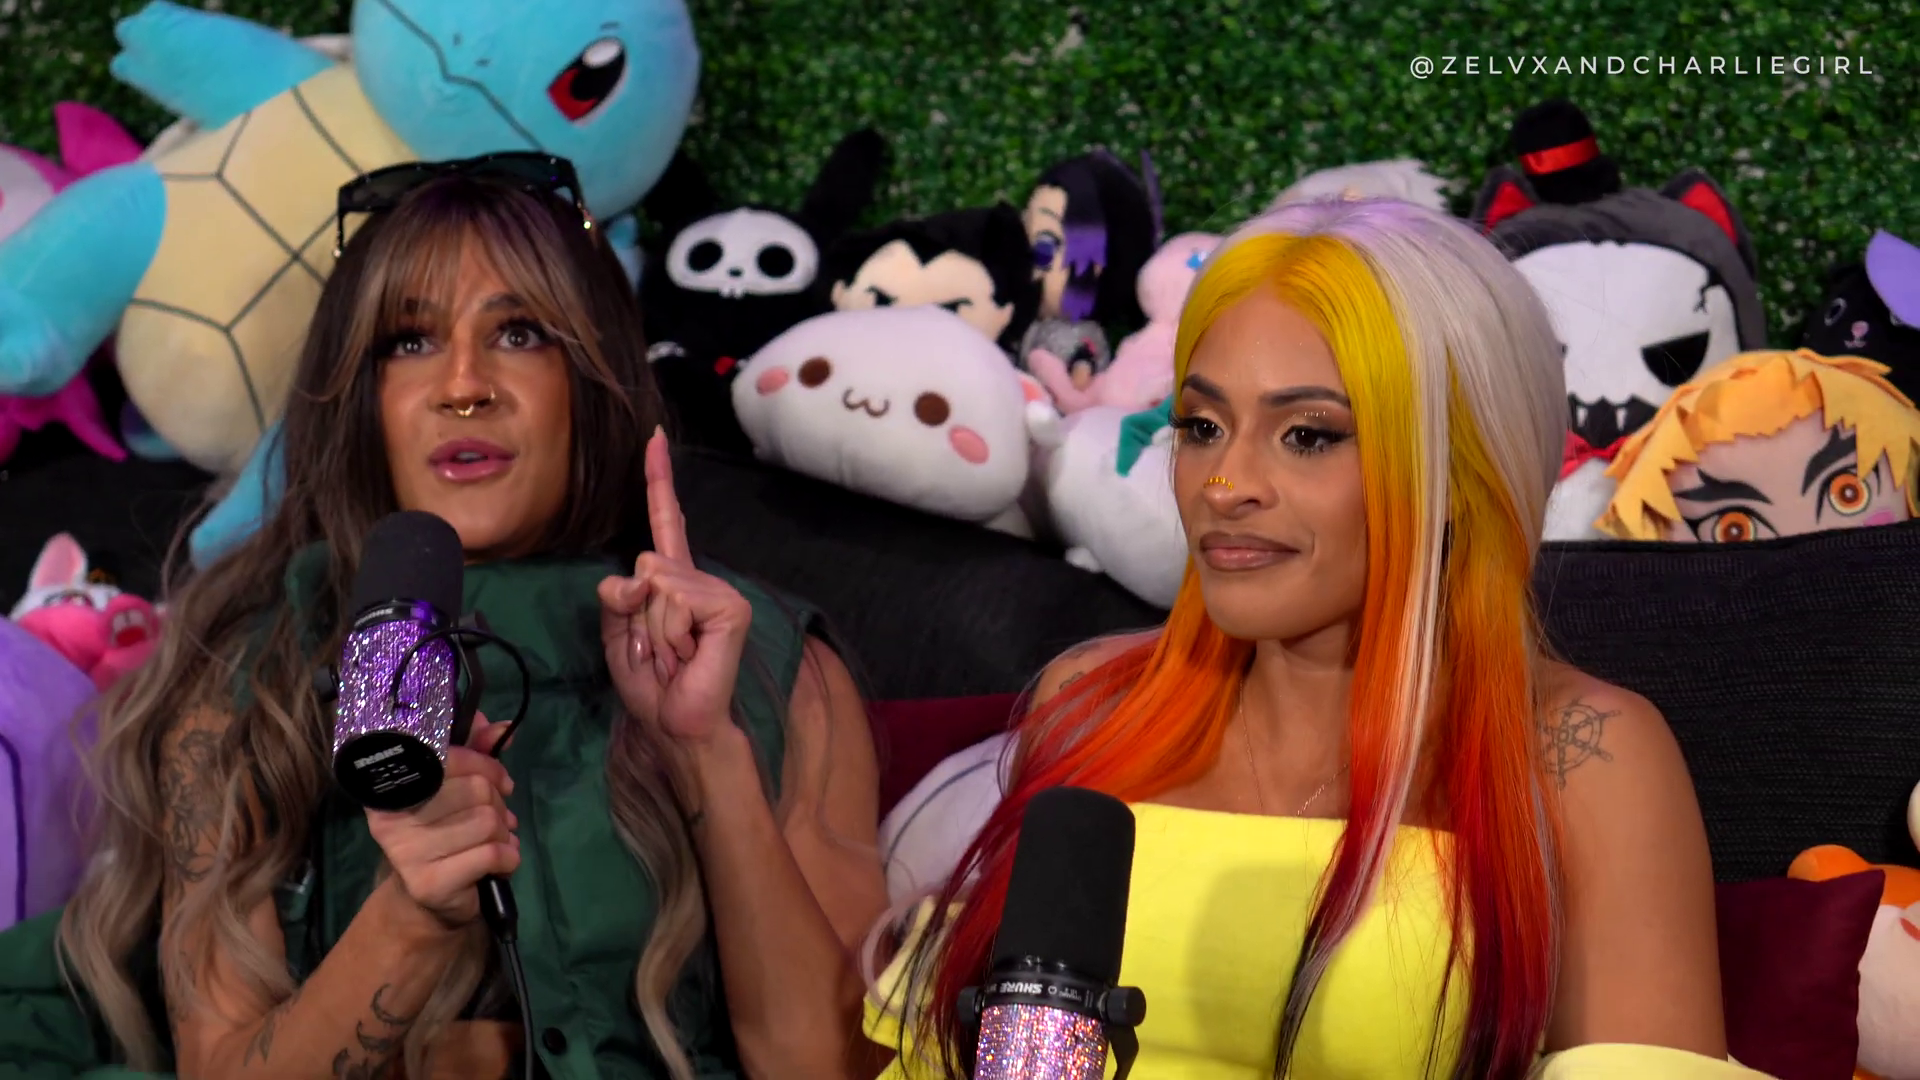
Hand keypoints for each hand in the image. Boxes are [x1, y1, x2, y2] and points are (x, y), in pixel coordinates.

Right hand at [366, 712, 518, 928]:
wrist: (430, 898)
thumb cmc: (444, 832)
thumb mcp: (457, 788)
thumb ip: (475, 754)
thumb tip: (502, 727)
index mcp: (393, 788)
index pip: (450, 757)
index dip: (487, 765)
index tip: (500, 781)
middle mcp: (391, 818)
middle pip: (476, 789)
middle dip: (498, 804)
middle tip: (495, 820)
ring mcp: (406, 853)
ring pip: (488, 822)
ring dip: (504, 833)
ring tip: (494, 842)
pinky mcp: (430, 883)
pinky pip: (492, 854)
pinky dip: (508, 857)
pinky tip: (498, 863)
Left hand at [599, 428, 753, 746]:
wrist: (679, 725)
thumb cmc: (652, 686)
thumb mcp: (617, 637)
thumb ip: (617, 599)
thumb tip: (640, 575)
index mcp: (672, 581)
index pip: (665, 521)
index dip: (659, 479)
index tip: (655, 438)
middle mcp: (697, 578)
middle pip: (644, 567)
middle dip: (635, 613)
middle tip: (659, 650)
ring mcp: (717, 591)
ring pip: (657, 583)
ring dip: (654, 629)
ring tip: (675, 655)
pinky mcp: (730, 608)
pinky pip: (679, 597)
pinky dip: (673, 630)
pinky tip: (691, 651)